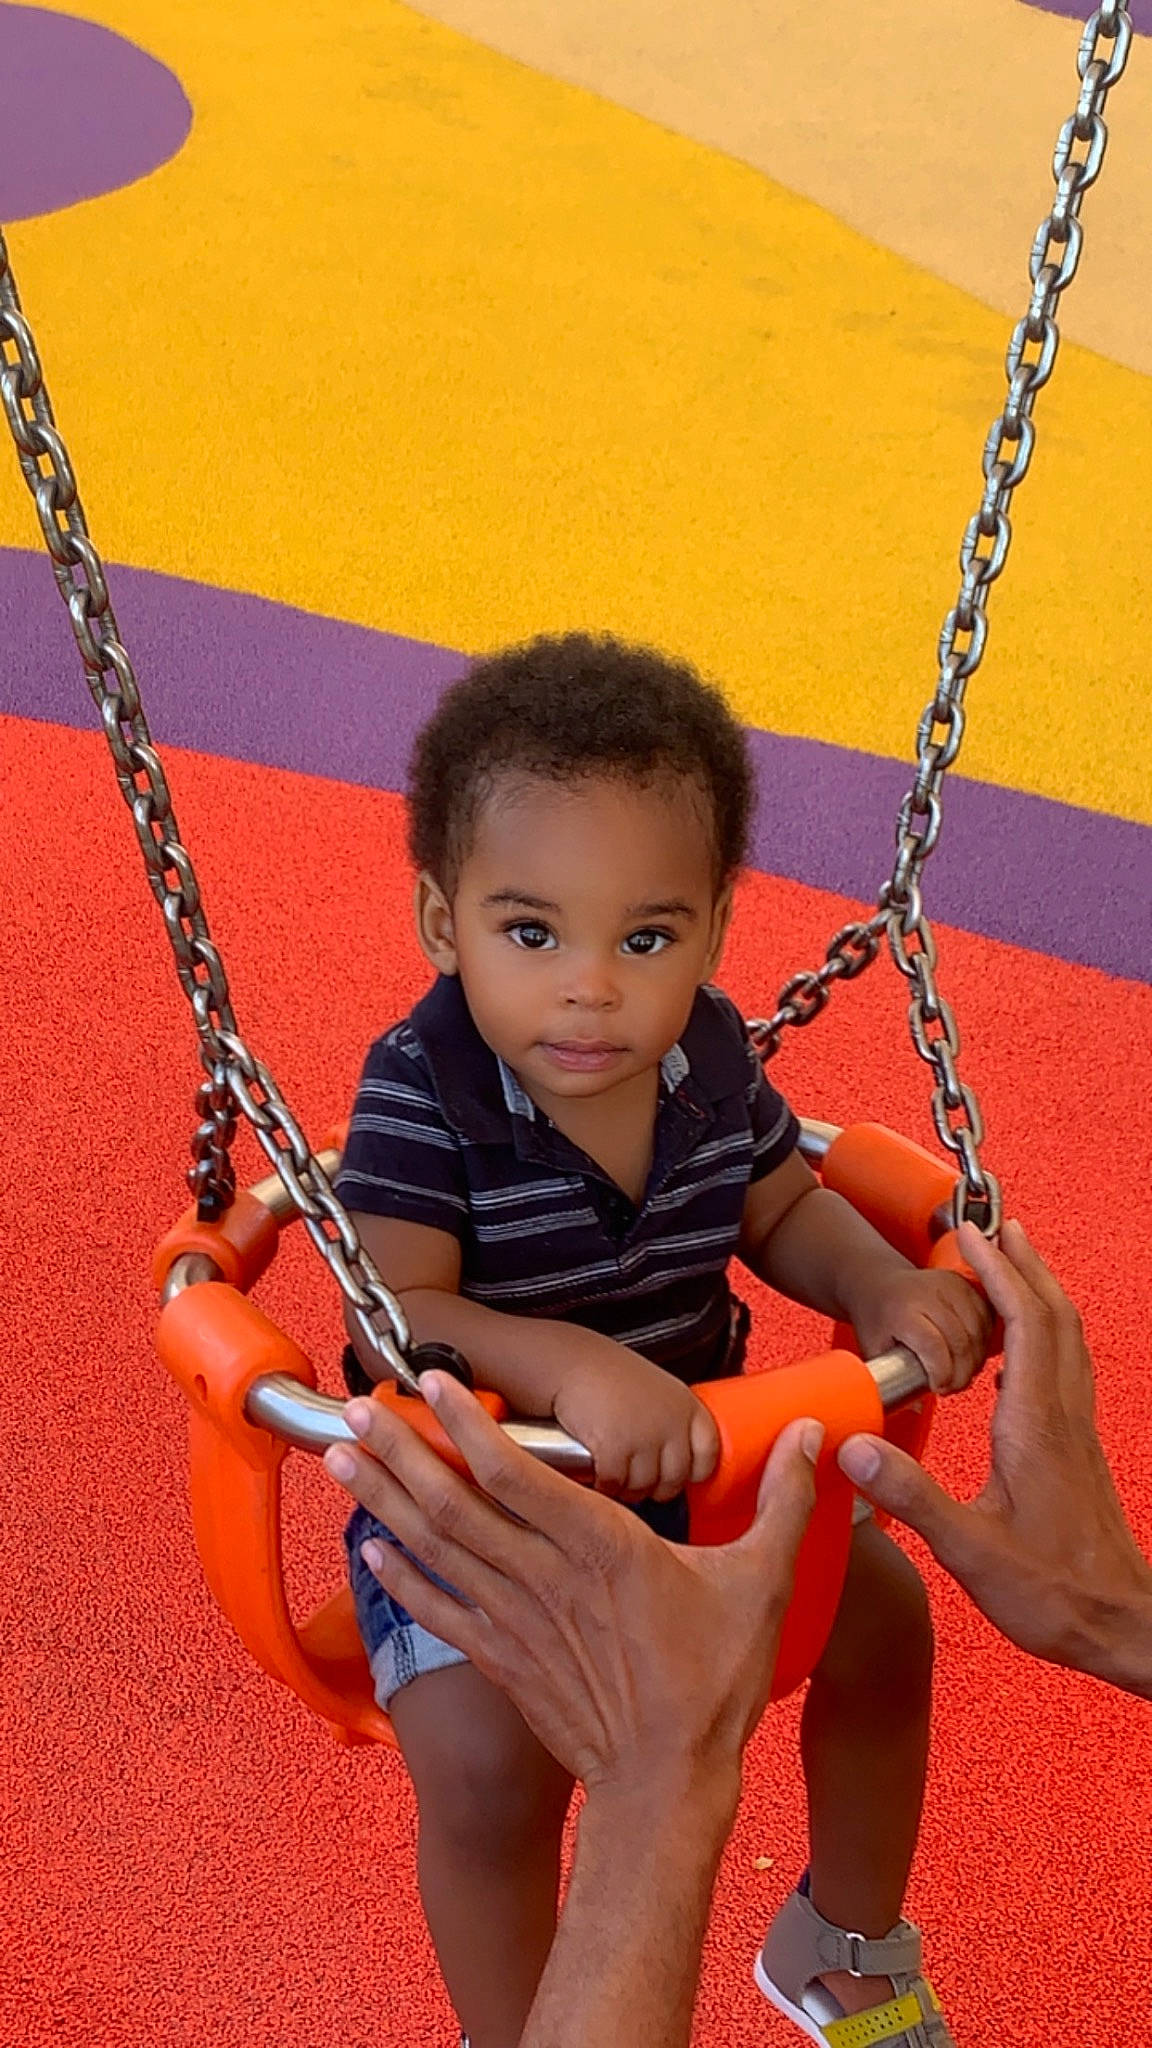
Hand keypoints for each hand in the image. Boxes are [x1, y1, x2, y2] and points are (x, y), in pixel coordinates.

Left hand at [324, 1379, 821, 1789]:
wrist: (666, 1784)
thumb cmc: (714, 1681)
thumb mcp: (761, 1582)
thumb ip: (784, 1503)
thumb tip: (819, 1437)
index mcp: (602, 1546)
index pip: (521, 1471)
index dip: (471, 1423)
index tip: (431, 1380)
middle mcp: (545, 1576)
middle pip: (457, 1503)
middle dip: (401, 1450)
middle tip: (353, 1408)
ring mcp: (515, 1620)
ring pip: (436, 1547)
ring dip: (384, 1498)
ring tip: (341, 1457)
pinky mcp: (501, 1660)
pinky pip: (437, 1610)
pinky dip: (400, 1575)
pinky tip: (368, 1545)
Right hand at [549, 1348, 720, 1500]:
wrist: (569, 1362)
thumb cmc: (607, 1373)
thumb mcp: (657, 1389)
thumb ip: (672, 1420)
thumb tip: (676, 1458)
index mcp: (687, 1407)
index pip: (708, 1457)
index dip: (691, 1472)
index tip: (675, 1474)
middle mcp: (672, 1424)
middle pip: (675, 1480)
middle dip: (654, 1487)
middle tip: (636, 1478)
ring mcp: (645, 1438)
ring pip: (644, 1487)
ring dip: (627, 1489)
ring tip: (615, 1475)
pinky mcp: (615, 1450)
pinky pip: (615, 1484)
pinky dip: (604, 1485)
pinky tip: (597, 1474)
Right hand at [839, 1221, 1151, 1697]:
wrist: (1121, 1624)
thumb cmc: (1053, 1593)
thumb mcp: (969, 1549)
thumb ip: (911, 1495)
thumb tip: (854, 1450)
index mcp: (1034, 1427)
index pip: (1023, 1326)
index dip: (999, 1274)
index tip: (972, 1238)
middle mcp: (1062, 1417)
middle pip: (1054, 1318)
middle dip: (1026, 1266)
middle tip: (1001, 1227)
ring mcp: (1076, 1432)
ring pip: (1068, 1340)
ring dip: (1042, 1293)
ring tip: (1017, 1267)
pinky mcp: (1078, 1450)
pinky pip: (1067, 1368)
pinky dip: (1047, 1335)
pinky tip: (1023, 1349)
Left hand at [852, 1262, 992, 1392]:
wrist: (878, 1282)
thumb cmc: (875, 1315)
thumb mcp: (871, 1348)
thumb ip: (889, 1379)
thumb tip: (914, 1408)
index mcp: (903, 1310)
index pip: (934, 1346)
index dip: (942, 1373)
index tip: (938, 1388)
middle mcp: (929, 1294)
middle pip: (961, 1342)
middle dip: (961, 1374)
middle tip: (951, 1387)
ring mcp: (950, 1286)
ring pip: (978, 1332)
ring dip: (976, 1360)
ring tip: (961, 1373)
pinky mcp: (965, 1284)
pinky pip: (987, 1319)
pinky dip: (984, 1341)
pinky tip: (972, 1354)